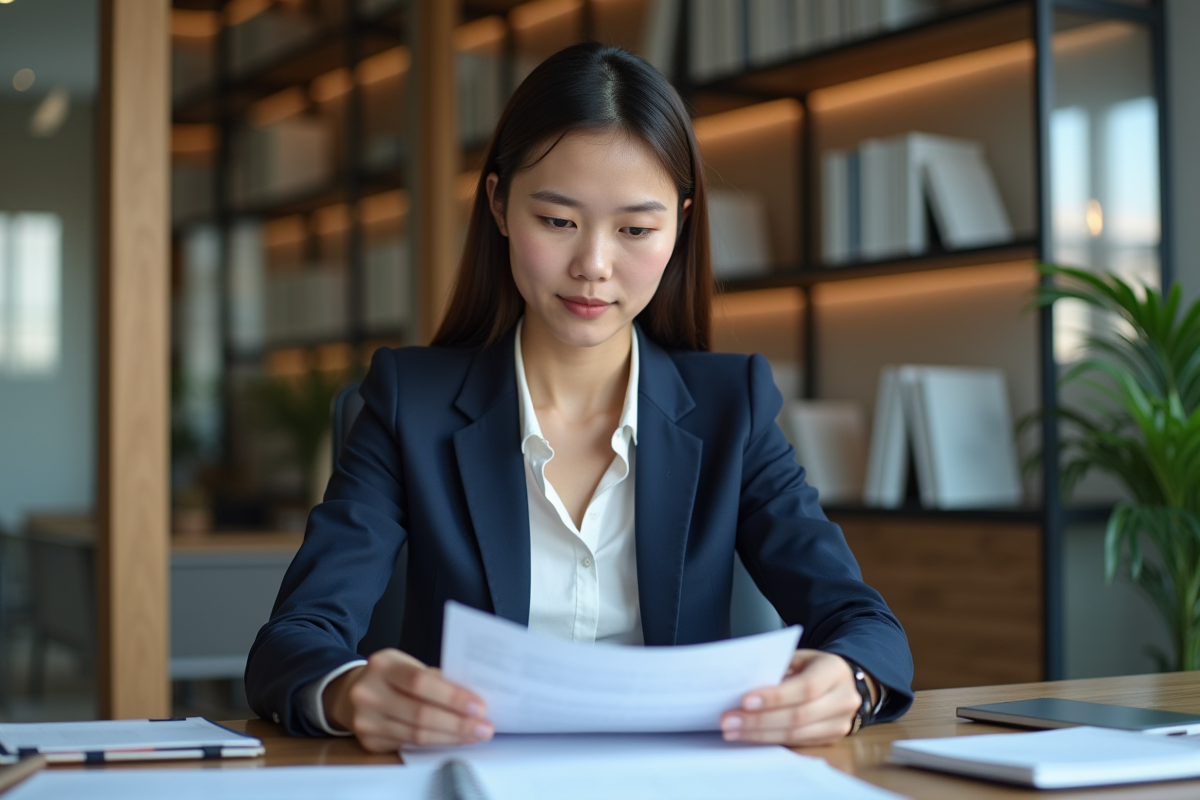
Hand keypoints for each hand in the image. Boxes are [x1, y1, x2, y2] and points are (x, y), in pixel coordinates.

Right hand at [323, 648, 493, 751]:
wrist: (349, 693)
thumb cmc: (388, 677)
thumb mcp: (406, 665)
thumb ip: (434, 677)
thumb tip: (472, 695)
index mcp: (383, 665)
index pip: (420, 682)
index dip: (452, 696)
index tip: (479, 706)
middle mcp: (369, 692)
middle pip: (420, 713)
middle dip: (457, 723)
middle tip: (484, 727)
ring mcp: (366, 720)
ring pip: (416, 735)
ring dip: (451, 737)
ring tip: (475, 735)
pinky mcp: (369, 742)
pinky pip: (409, 745)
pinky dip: (436, 743)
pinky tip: (453, 740)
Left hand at [719, 650, 873, 745]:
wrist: (842, 681)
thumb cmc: (812, 666)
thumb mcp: (798, 658)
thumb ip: (777, 668)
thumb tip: (742, 686)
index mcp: (834, 671)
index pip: (806, 687)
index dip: (775, 697)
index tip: (745, 701)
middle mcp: (843, 699)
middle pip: (799, 716)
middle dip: (759, 720)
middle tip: (728, 721)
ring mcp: (840, 723)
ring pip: (796, 734)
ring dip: (759, 734)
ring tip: (732, 731)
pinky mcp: (831, 739)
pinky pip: (796, 743)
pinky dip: (770, 740)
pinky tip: (749, 736)